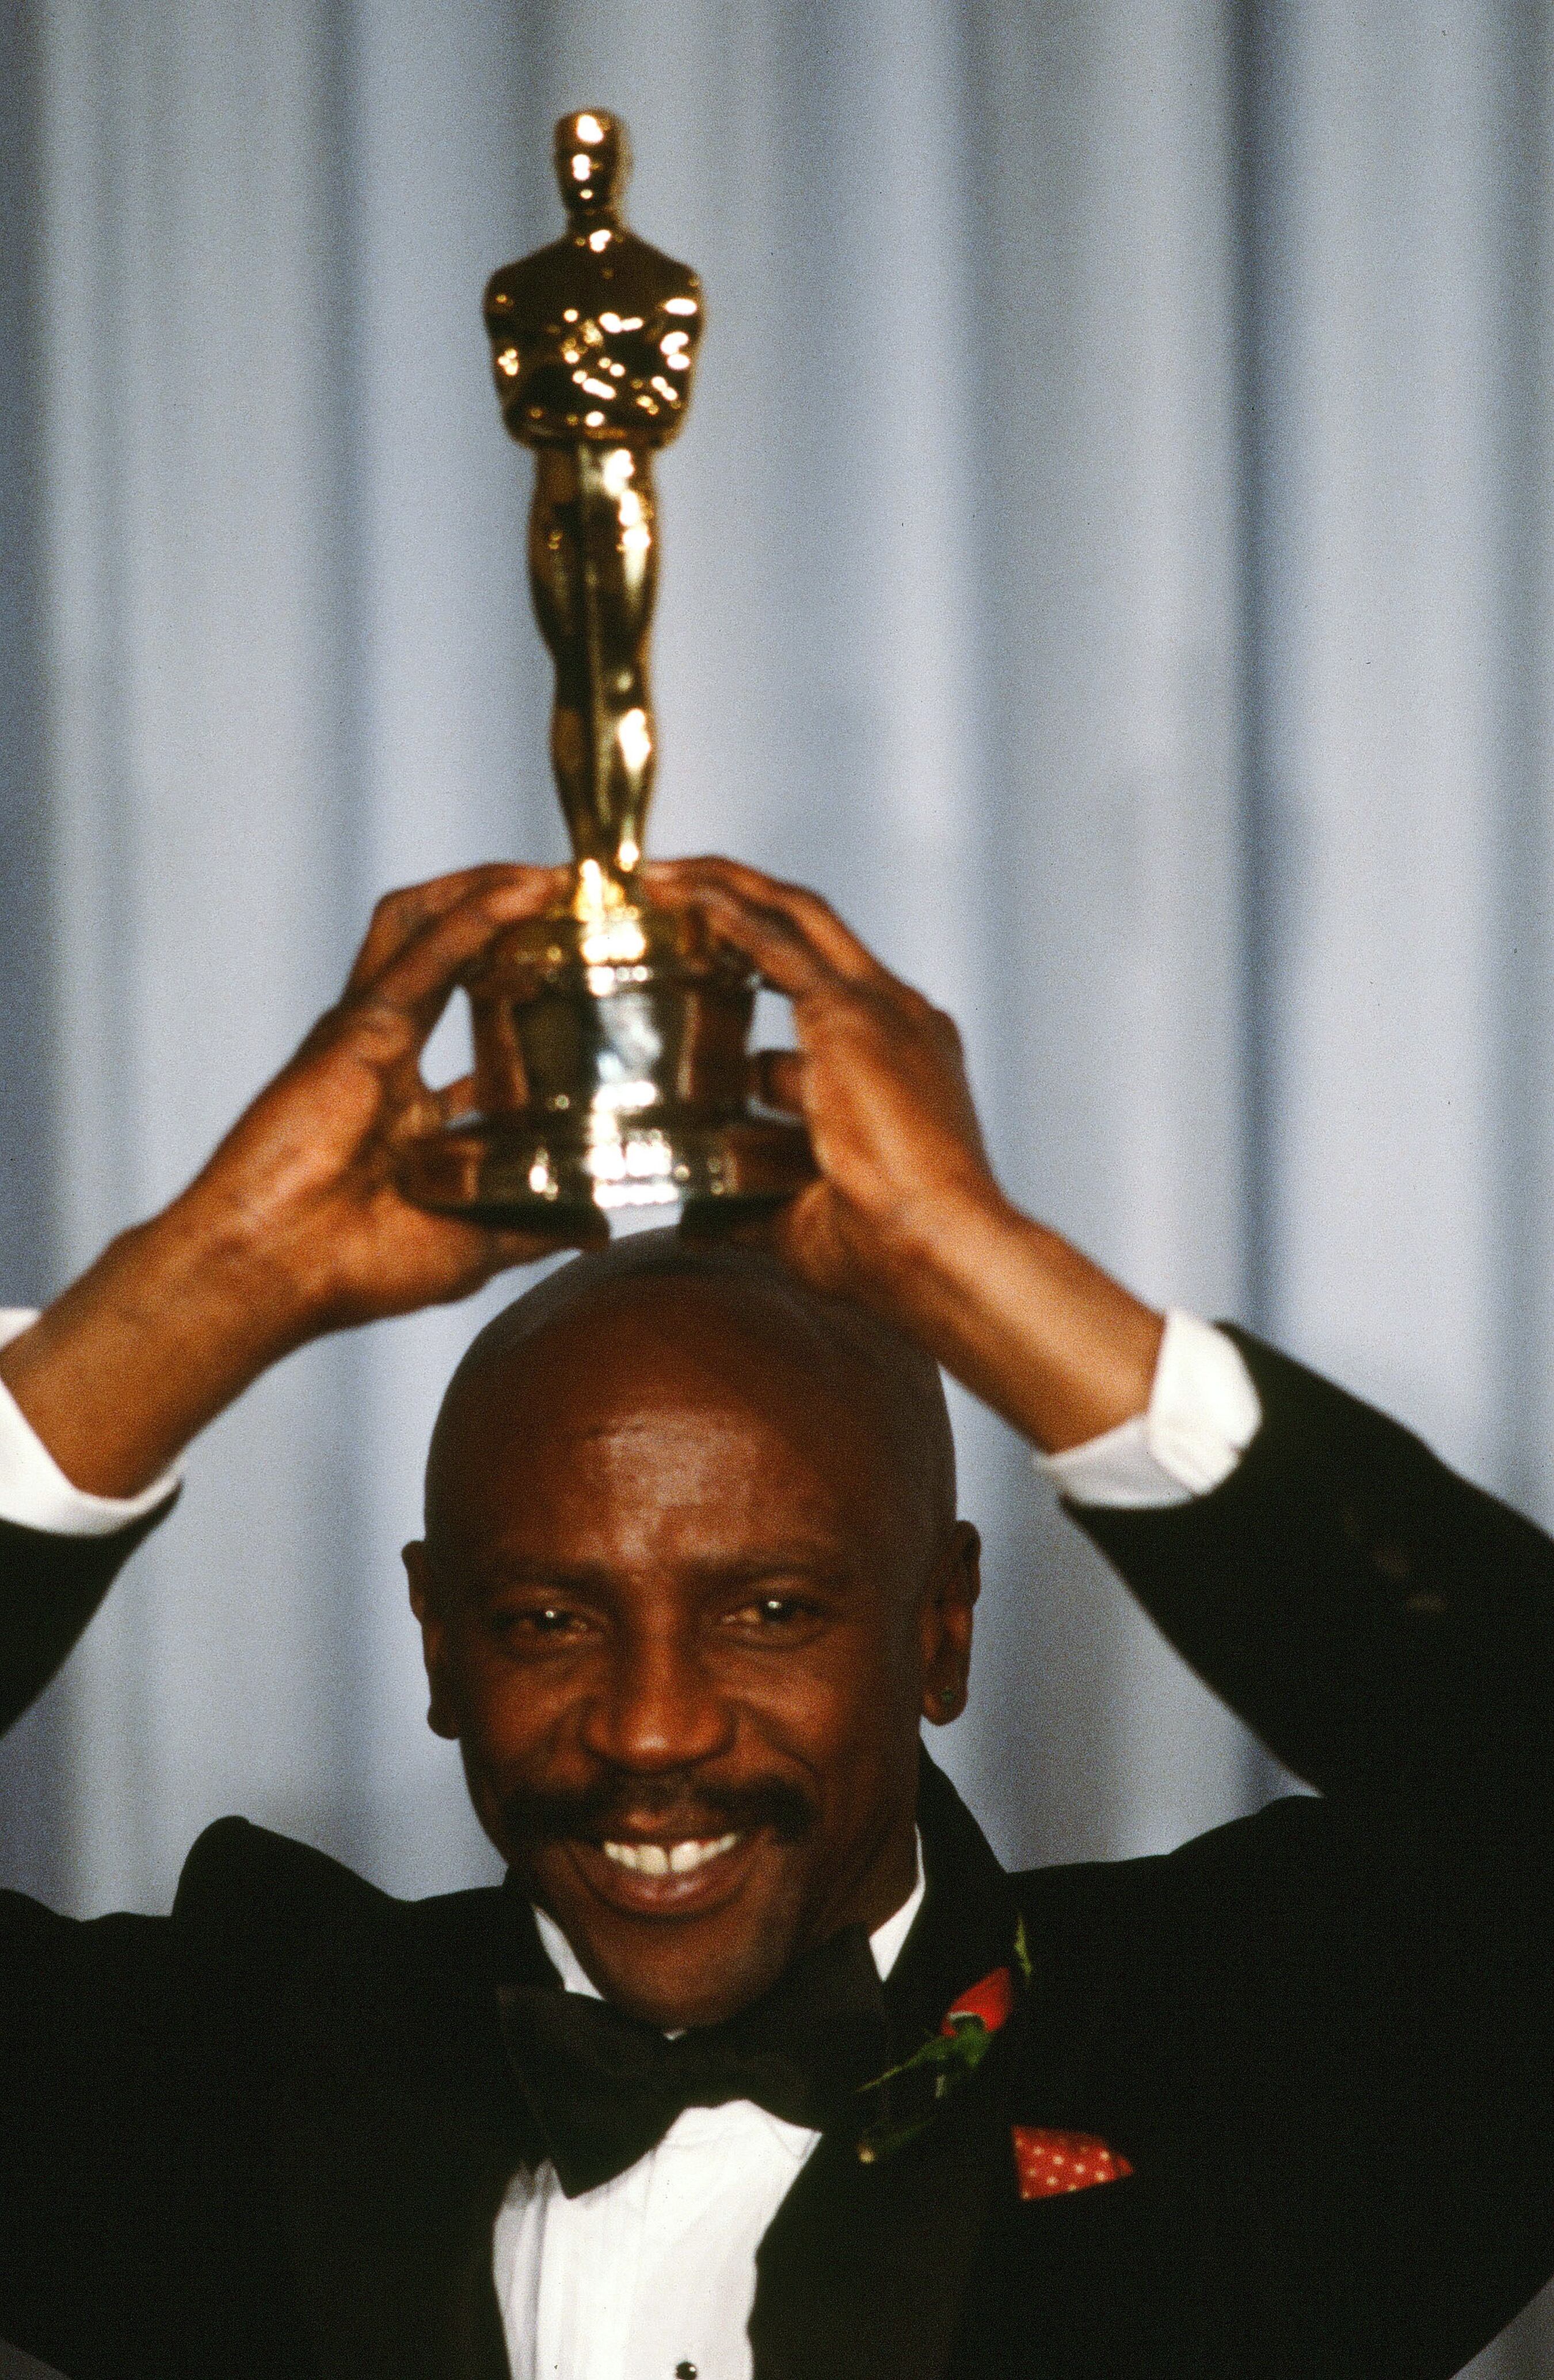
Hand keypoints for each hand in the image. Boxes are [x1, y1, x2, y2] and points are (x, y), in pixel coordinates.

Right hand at [1, 866, 600, 1494]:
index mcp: (417, 1111)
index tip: (601, 976)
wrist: (276, 1273)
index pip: (487, 1032)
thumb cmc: (355, 1267)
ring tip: (559, 873)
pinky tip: (525, 892)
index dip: (537, 995)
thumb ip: (534, 1224)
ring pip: (430, 927)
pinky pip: (425, 955)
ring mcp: (371, 1036)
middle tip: (587, 898)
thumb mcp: (474, 1245)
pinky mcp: (359, 1028)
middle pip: (457, 955)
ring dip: (493, 890)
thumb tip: (599, 1228)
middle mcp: (394, 1060)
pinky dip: (475, 917)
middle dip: (516, 917)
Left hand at [648, 858, 1163, 1451]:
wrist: (944, 1253)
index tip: (698, 954)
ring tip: (658, 878)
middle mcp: (897, 1015)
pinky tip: (677, 893)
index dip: (759, 959)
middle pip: (809, 926)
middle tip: (667, 886)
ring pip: (793, 914)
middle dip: (738, 895)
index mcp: (899, 1054)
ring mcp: (880, 1009)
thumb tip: (695, 1217)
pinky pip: (777, 941)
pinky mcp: (852, 1017)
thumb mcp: (805, 1218)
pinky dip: (725, 910)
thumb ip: (751, 1203)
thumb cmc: (889, 1253)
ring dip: (723, 888)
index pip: (822, 982)